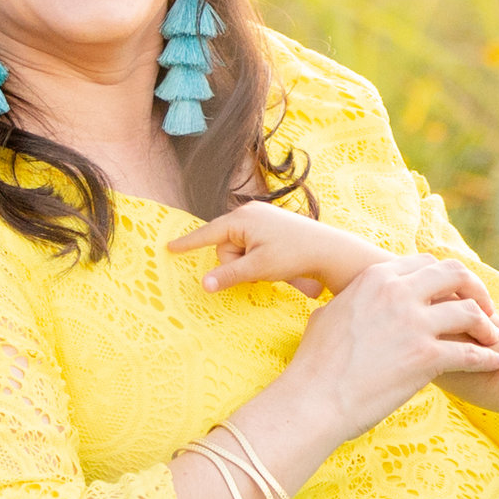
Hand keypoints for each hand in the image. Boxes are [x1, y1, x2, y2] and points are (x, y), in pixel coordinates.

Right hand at [166, 201, 401, 300]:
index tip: (168, 248)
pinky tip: (276, 262)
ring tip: (274, 265)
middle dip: (237, 263)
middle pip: (225, 247)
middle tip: (261, 268)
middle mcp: (249, 213)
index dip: (188, 243)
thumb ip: (228, 276)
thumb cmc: (293, 256)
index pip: (208, 233)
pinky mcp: (272, 227)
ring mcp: (262, 219)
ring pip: (240, 250)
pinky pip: (252, 247)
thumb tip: (203, 284)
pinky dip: (259, 259)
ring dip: (251, 263)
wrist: (330, 250)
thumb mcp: (258, 268)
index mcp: (242, 218)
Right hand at [273, 254, 498, 441]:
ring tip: (493, 336)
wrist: (313, 399)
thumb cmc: (315, 364)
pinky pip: (471, 353)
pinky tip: (495, 362)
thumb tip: (354, 298)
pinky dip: (488, 358)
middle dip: (475, 288)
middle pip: (455, 274)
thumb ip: (353, 298)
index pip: (425, 263)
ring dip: (487, 323)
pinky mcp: (426, 357)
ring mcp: (414, 324)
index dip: (445, 277)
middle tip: (485, 307)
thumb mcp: (329, 313)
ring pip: (469, 311)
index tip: (453, 292)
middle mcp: (398, 293)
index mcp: (376, 277)